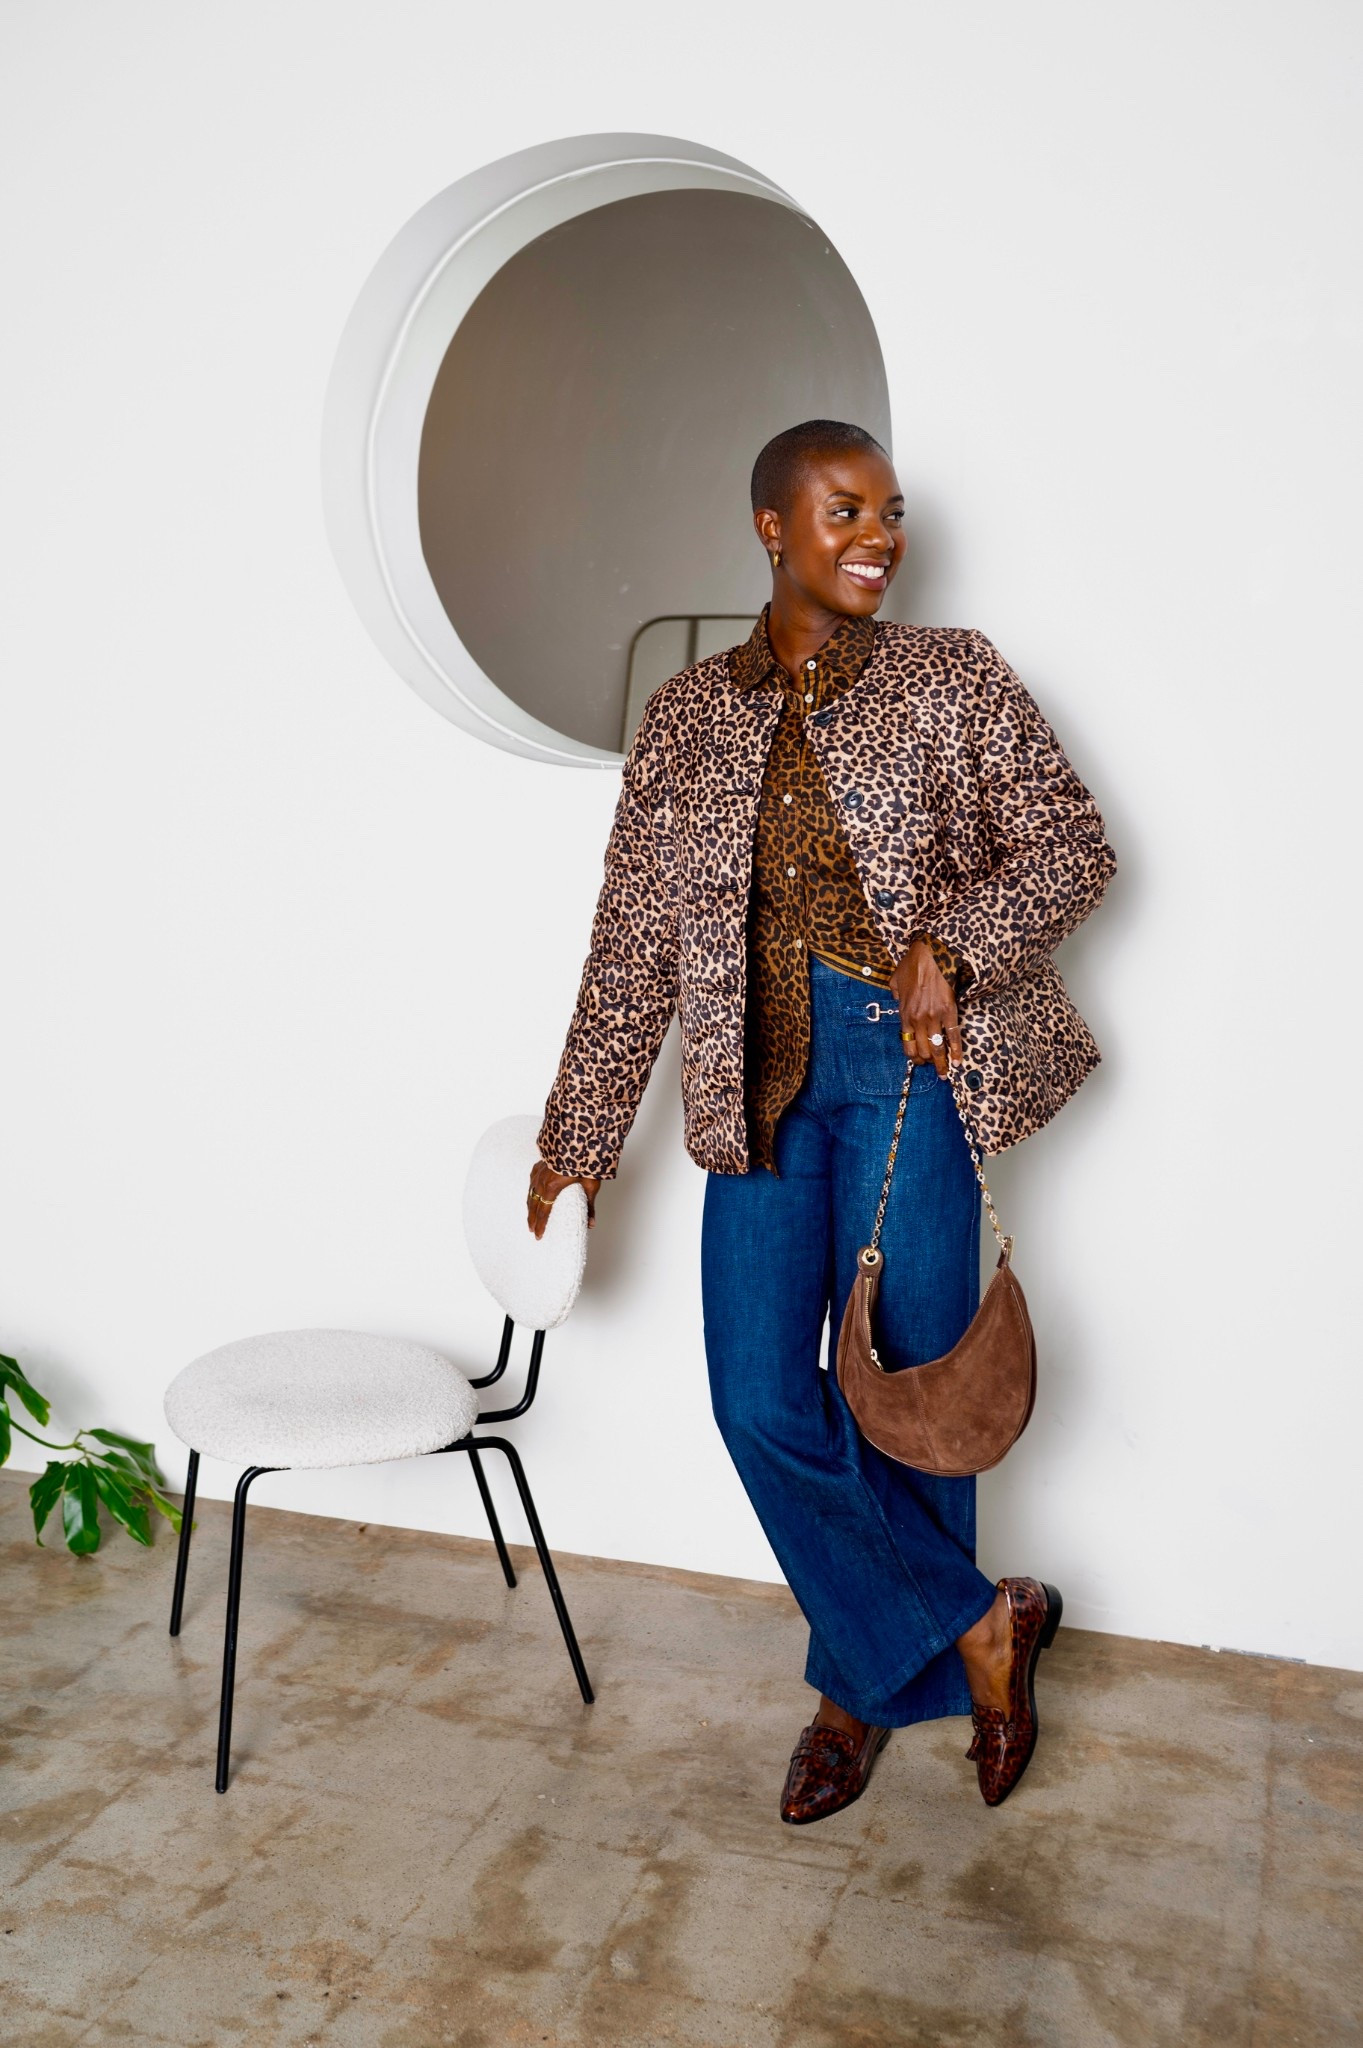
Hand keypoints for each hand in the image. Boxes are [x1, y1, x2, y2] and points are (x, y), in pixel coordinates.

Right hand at [526, 1159, 599, 1239]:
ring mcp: (539, 1172)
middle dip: (533, 1219)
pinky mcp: (541, 1164)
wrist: (577, 1138)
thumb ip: (589, 1206)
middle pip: (534, 1205)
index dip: (541, 1225)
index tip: (539, 1235)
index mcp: (552, 1187)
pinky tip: (533, 1192)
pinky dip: (532, 1190)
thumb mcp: (590, 1185)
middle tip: (532, 1231)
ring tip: (530, 1217)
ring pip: (531, 1193)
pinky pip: (533, 1180)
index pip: (544, 1212)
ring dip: (530, 1206)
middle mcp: (542, 1180)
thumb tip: (591, 1224)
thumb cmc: (585, 1161)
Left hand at [890, 939, 962, 1078]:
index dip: (913, 1057)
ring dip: (941, 1064)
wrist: (930, 955)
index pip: (907, 1045)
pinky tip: (958, 1062)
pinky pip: (953, 1036)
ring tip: (944, 1074)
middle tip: (933, 1069)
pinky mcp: (949, 1012)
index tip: (918, 1062)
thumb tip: (897, 1000)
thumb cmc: (912, 965)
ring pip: (936, 1048)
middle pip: (922, 1051)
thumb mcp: (895, 981)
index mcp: (904, 1015)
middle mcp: (918, 1020)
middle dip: (927, 1063)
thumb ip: (895, 995)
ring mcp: (934, 1017)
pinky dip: (956, 1051)